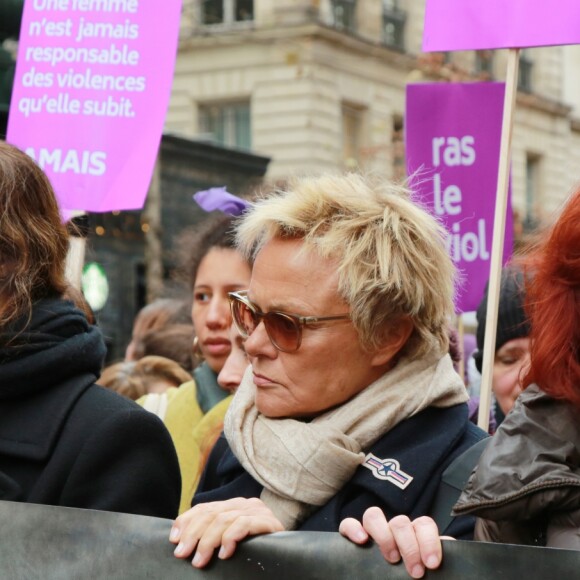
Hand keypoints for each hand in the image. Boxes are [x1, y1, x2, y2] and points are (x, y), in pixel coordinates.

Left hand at [169, 497, 283, 567]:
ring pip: (224, 519)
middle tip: (182, 554)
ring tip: (200, 560)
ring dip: (208, 541)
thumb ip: (211, 535)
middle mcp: (244, 503)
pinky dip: (231, 538)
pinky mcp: (268, 521)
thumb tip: (180, 540)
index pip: (204, 507)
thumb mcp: (228, 542)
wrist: (287, 556)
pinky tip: (225, 553)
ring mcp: (257, 511)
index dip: (186, 521)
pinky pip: (244, 524)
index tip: (173, 539)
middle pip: (211, 513)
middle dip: (193, 534)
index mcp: (232, 506)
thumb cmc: (254, 551)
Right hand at [339, 507, 449, 578]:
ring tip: (390, 559)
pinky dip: (354, 528)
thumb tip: (447, 556)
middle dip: (409, 546)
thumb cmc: (415, 579)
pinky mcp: (352, 537)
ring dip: (384, 535)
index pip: (424, 524)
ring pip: (374, 515)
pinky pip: (348, 523)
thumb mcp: (430, 576)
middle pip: (401, 521)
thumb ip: (438, 568)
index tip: (432, 564)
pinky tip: (361, 540)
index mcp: (416, 538)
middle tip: (414, 571)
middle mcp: (395, 532)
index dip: (429, 541)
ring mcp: (373, 533)